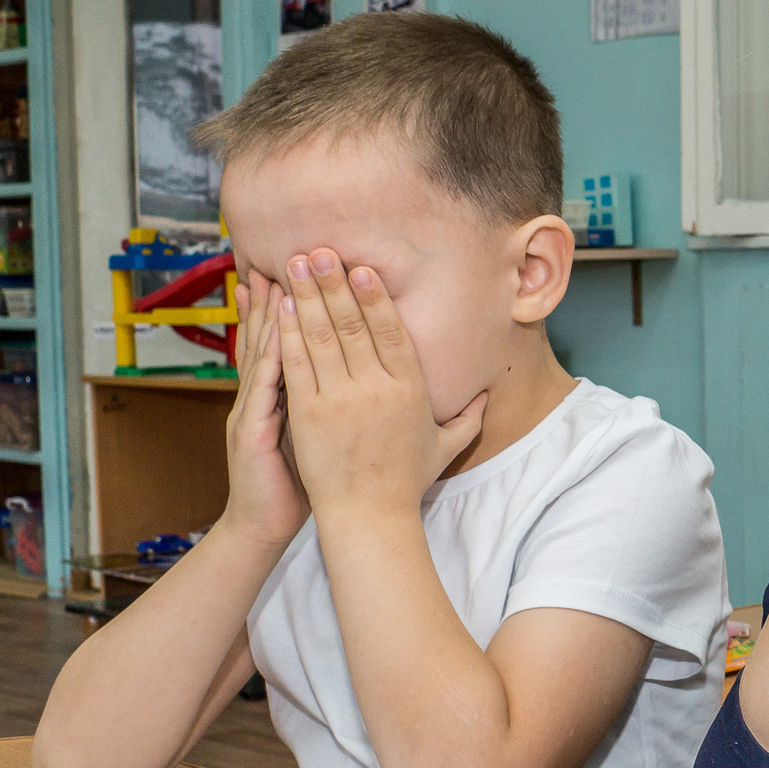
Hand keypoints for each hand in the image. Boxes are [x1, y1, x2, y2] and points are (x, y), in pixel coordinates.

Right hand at [216, 270, 309, 549]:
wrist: (265, 525)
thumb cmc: (298, 484)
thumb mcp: (315, 436)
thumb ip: (328, 404)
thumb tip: (356, 379)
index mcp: (278, 396)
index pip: (286, 343)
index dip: (293, 309)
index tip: (307, 274)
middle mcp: (260, 397)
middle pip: (268, 339)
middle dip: (277, 298)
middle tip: (285, 257)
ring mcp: (251, 412)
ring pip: (259, 356)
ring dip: (266, 318)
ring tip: (274, 280)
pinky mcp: (251, 432)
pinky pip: (261, 391)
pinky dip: (269, 361)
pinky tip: (279, 336)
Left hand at [273, 248, 487, 521]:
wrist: (369, 517)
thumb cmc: (406, 482)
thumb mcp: (445, 447)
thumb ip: (467, 417)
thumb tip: (485, 393)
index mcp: (411, 390)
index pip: (393, 331)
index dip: (376, 297)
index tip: (362, 268)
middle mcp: (378, 389)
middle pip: (354, 323)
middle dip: (334, 282)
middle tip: (319, 250)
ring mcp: (341, 400)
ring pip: (323, 335)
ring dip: (308, 295)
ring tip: (294, 264)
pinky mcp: (310, 414)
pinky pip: (298, 363)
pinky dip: (290, 332)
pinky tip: (283, 307)